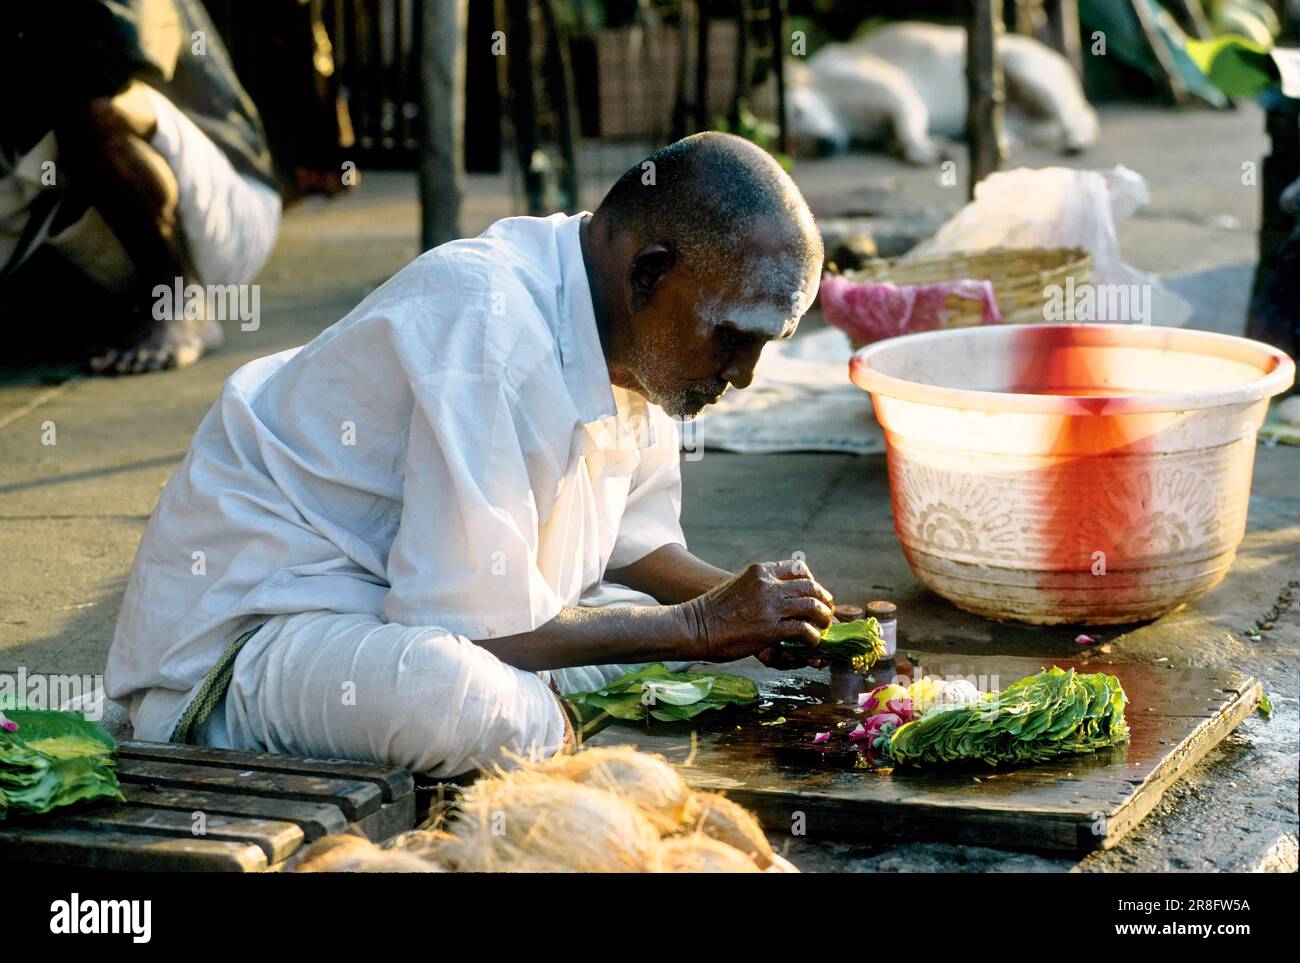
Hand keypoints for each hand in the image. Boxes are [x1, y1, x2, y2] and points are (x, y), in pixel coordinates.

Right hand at [680, 559, 833, 662]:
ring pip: (812, 606)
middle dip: (823, 599)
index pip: (798, 568)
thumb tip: (777, 598)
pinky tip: (811, 642)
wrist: (694, 626)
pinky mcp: (770, 629)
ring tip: (823, 627)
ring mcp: (770, 606)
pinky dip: (813, 636)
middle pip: (810, 587)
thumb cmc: (711, 610)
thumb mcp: (737, 585)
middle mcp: (768, 585)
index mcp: (760, 571)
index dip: (812, 581)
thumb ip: (759, 587)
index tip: (814, 593)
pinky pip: (804, 630)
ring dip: (822, 618)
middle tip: (827, 611)